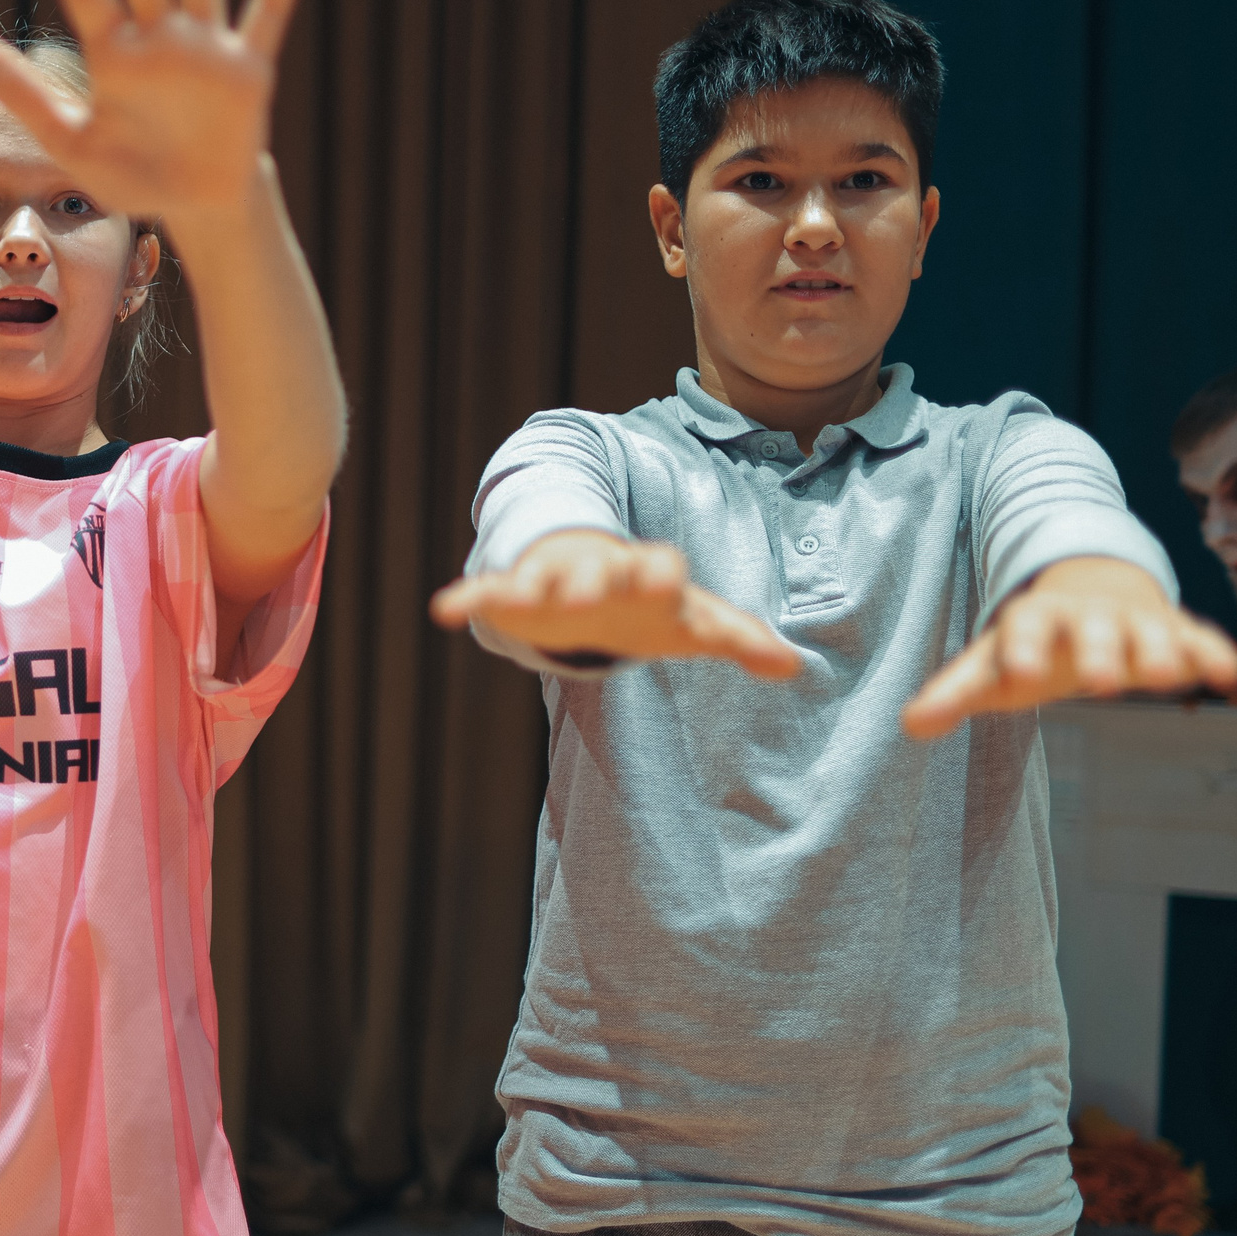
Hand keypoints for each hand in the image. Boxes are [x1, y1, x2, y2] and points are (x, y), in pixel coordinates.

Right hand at [430, 530, 801, 678]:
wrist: (590, 568)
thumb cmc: (649, 601)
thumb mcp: (693, 620)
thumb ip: (737, 639)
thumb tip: (793, 667)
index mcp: (650, 574)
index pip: (662, 568)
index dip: (664, 575)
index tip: (667, 584)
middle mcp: (603, 570)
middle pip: (601, 569)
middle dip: (595, 578)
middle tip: (589, 592)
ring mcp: (558, 576)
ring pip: (544, 577)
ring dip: (531, 586)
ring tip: (516, 598)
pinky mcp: (519, 587)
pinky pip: (491, 590)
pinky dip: (468, 597)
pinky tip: (443, 609)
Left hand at [901, 556, 1236, 737]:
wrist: (1087, 596)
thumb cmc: (1030, 644)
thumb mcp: (990, 666)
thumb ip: (953, 693)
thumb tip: (910, 725)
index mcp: (1034, 618)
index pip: (1023, 626)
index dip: (1022, 648)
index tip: (1021, 676)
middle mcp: (1086, 613)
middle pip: (1091, 627)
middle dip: (1097, 650)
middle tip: (1100, 684)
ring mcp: (1132, 619)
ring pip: (1146, 629)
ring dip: (1156, 649)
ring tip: (1166, 677)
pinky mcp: (1173, 630)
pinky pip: (1195, 637)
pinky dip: (1210, 651)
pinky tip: (1226, 675)